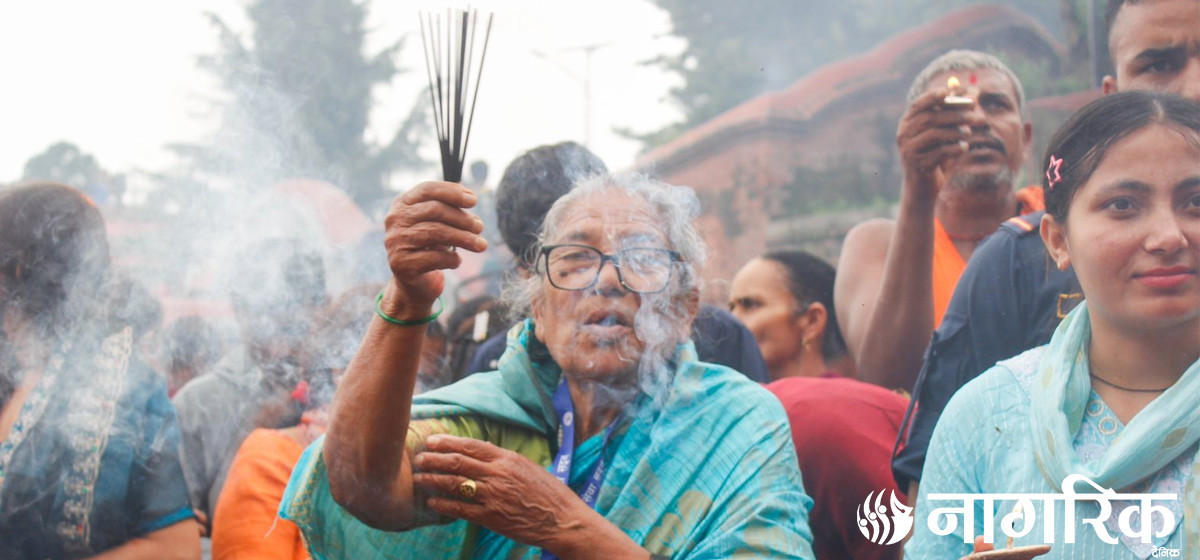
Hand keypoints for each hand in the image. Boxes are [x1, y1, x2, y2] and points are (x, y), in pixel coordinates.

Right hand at [382, 181, 487, 316]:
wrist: (413, 283)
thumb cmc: (428, 248)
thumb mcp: (436, 224)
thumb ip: (448, 209)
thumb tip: (470, 199)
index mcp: (402, 205)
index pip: (427, 189)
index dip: (453, 192)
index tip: (473, 200)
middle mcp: (395, 221)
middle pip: (435, 210)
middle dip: (462, 218)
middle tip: (479, 227)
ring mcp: (395, 243)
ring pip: (437, 233)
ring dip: (464, 238)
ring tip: (481, 245)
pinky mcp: (402, 265)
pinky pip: (436, 257)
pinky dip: (453, 259)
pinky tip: (457, 261)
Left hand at [411, 434, 598, 553]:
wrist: (563, 520)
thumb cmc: (549, 494)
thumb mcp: (528, 468)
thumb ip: (504, 462)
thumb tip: (482, 456)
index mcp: (508, 459)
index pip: (472, 445)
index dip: (449, 442)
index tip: (432, 440)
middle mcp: (499, 474)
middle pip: (458, 462)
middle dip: (434, 459)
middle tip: (418, 458)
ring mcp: (494, 496)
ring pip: (455, 483)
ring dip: (433, 480)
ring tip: (418, 478)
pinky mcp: (492, 517)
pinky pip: (461, 509)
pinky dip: (444, 504)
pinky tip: (432, 502)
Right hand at [896, 89, 974, 200]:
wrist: (924, 187)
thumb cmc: (936, 154)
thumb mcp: (944, 132)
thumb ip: (955, 112)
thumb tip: (973, 91)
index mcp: (907, 123)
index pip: (918, 105)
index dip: (932, 96)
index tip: (947, 91)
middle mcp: (903, 135)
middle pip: (928, 118)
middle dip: (952, 113)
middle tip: (972, 113)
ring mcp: (908, 150)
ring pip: (933, 134)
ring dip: (954, 131)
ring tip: (969, 132)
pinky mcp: (917, 165)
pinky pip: (937, 153)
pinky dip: (953, 148)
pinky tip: (964, 147)